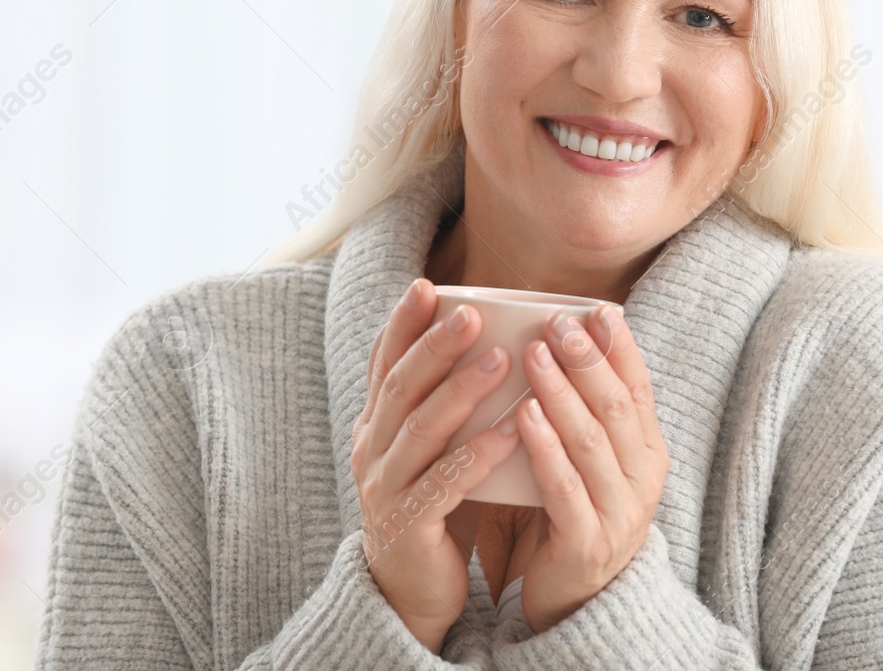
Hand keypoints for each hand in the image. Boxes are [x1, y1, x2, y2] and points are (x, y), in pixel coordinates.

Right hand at [350, 278, 524, 652]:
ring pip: (422, 430)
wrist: (411, 595)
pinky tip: (512, 429)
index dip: (402, 324)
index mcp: (374, 426)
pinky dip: (479, 453)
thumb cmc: (433, 509)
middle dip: (435, 346)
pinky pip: (447, 483)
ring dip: (462, 391)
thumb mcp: (428, 450)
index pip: (383, 364)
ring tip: (503, 359)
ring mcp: (384, 489)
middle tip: (471, 312)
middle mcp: (370, 451)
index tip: (426, 285)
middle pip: (400, 387)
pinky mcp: (409, 525)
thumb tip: (483, 340)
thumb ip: (440, 404)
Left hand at [508, 303, 668, 633]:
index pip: (640, 389)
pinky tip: (524, 414)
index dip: (619, 349)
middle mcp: (643, 480)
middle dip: (587, 360)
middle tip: (556, 321)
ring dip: (562, 393)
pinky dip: (546, 447)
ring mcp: (619, 514)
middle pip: (618, 408)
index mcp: (647, 453)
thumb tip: (564, 336)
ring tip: (534, 353)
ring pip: (592, 442)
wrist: (571, 601)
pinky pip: (564, 488)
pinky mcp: (587, 544)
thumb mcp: (588, 458)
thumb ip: (585, 410)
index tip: (596, 310)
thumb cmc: (569, 512)